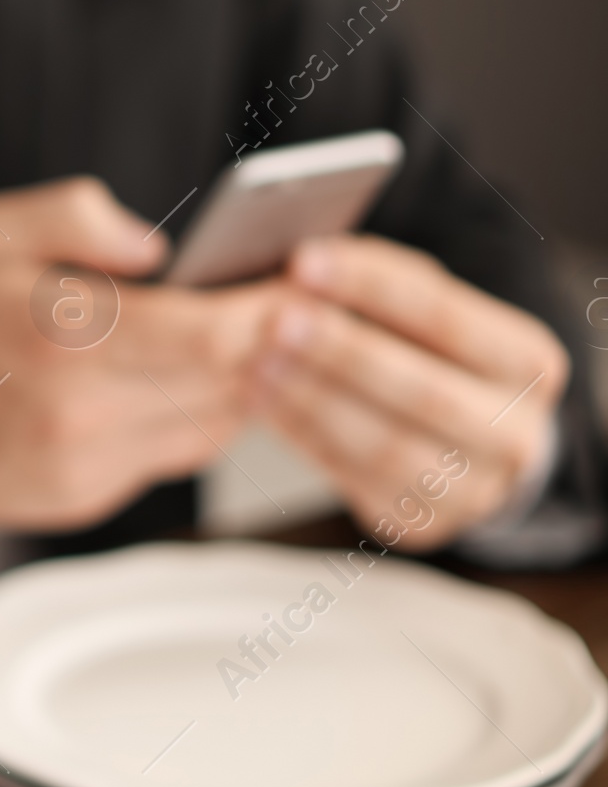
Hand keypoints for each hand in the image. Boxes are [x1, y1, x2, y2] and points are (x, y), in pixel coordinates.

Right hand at [0, 177, 281, 530]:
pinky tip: (189, 378)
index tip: (311, 283)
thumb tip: (159, 248)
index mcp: (62, 335)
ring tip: (252, 337)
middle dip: (275, 343)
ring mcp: (82, 464)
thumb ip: (81, 215)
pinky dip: (195, 415)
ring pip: (212, 425)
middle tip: (304, 304)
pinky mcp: (83, 497)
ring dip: (242, 382)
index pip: (211, 334)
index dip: (275, 310)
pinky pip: (173, 453)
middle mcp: (78, 411)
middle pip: (227, 384)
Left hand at [251, 234, 569, 545]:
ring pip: (387, 446)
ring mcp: (475, 489)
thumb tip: (305, 268)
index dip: (372, 287)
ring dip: (313, 401)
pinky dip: (305, 438)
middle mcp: (517, 434)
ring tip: (258, 364)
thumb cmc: (435, 353)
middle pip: (423, 391)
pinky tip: (266, 404)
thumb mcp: (428, 309)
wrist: (469, 440)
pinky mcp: (425, 524)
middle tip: (276, 321)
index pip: (446, 317)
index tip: (303, 262)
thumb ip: (381, 284)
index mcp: (528, 362)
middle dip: (343, 352)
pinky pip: (357, 481)